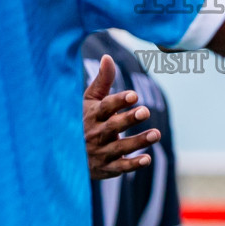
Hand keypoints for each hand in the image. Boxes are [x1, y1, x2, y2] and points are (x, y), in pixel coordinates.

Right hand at [84, 55, 160, 179]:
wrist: (68, 154)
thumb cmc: (85, 120)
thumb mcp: (90, 101)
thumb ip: (102, 81)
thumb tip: (108, 57)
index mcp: (92, 115)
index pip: (105, 107)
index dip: (119, 101)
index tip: (134, 95)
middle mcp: (95, 133)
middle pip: (112, 127)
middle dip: (129, 119)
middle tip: (145, 111)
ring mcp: (100, 152)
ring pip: (120, 148)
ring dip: (138, 141)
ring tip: (156, 134)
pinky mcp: (106, 168)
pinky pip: (120, 167)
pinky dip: (133, 165)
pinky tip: (147, 159)